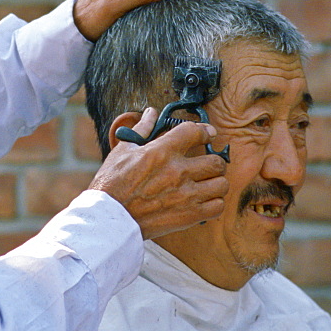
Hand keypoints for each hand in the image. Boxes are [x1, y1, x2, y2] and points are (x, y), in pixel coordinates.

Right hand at [88, 108, 228, 239]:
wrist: (109, 217)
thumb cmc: (112, 183)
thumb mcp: (123, 150)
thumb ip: (141, 130)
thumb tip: (151, 113)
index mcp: (161, 151)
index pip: (195, 132)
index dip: (205, 131)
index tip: (207, 134)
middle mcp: (178, 171)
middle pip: (216, 161)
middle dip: (214, 160)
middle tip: (206, 165)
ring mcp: (186, 194)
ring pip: (221, 184)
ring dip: (216, 183)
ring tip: (206, 184)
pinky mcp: (189, 215)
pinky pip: (217, 207)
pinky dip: (214, 203)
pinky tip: (203, 201)